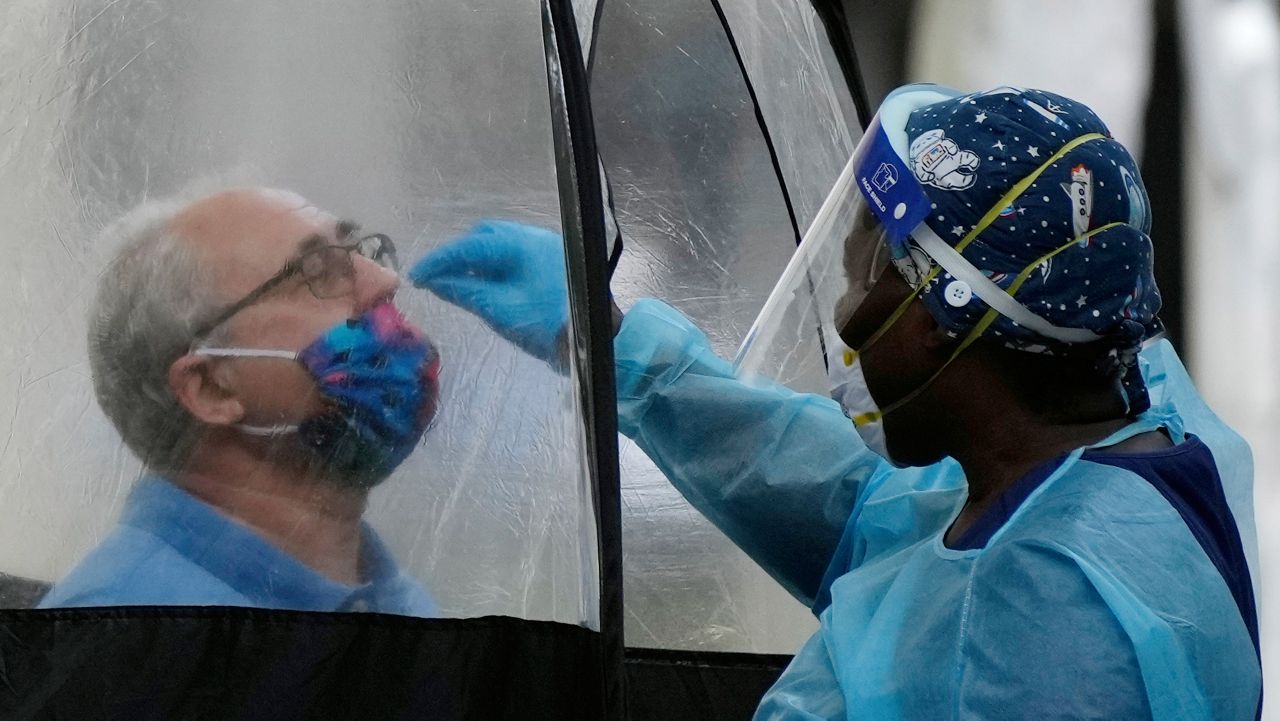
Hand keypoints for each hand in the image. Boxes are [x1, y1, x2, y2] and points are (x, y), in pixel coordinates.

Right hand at [410, 220, 568, 366]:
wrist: (594, 338)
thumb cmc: (547, 325)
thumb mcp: (500, 310)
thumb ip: (465, 292)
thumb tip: (434, 282)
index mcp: (521, 244)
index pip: (470, 245)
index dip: (440, 260)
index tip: (417, 275)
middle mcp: (533, 237)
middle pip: (484, 237)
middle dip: (458, 255)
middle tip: (436, 278)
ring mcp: (544, 247)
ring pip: (499, 245)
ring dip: (475, 261)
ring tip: (456, 284)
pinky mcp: (550, 262)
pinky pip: (513, 256)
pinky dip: (494, 267)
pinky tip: (483, 285)